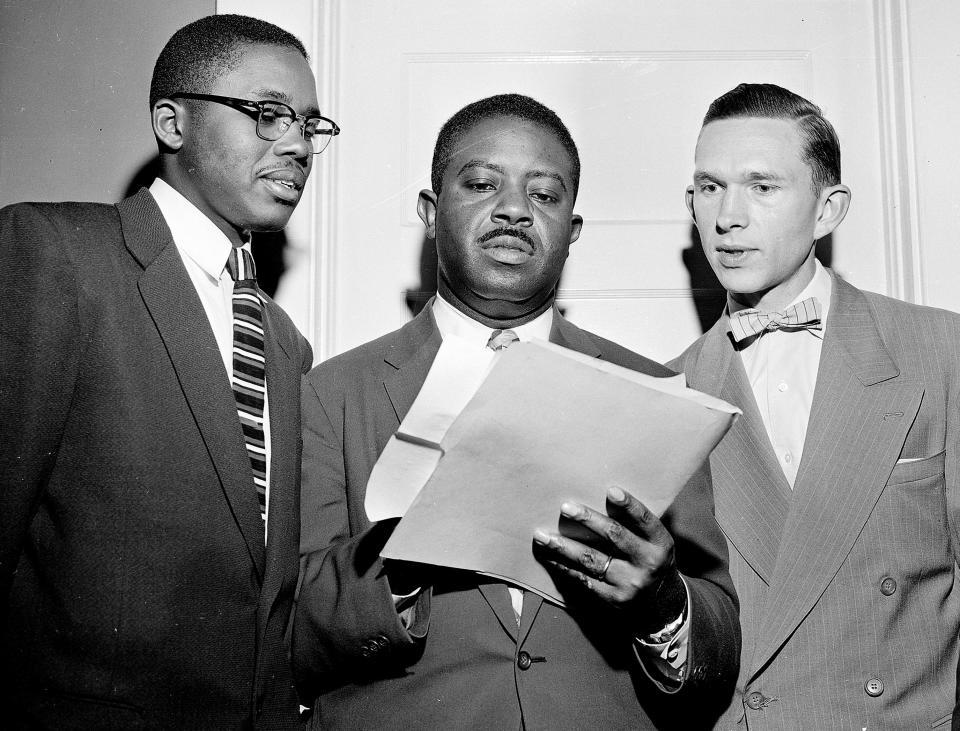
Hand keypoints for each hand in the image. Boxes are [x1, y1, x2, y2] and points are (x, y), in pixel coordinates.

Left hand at [532, 486, 685, 635]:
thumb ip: (635, 523)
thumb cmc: (651, 560)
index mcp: (660, 542)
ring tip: (542, 536)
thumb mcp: (654, 541)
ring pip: (591, 559)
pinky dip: (563, 566)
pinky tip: (549, 557)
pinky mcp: (613, 598)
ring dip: (563, 546)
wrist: (663, 606)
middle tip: (565, 507)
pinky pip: (583, 579)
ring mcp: (630, 582)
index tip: (611, 491)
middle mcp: (647, 562)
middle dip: (587, 519)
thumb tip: (604, 494)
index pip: (644, 520)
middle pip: (614, 536)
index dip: (629, 505)